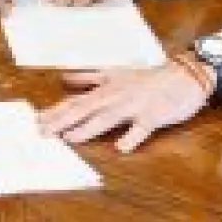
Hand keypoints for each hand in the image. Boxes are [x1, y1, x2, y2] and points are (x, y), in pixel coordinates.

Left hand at [38, 62, 209, 152]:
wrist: (184, 75)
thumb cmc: (147, 77)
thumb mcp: (114, 72)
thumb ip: (89, 77)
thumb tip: (64, 78)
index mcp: (106, 87)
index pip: (75, 100)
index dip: (56, 110)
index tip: (36, 119)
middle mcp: (115, 96)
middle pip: (84, 108)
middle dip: (62, 120)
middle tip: (42, 131)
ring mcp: (134, 105)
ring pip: (107, 117)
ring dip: (87, 128)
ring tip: (69, 138)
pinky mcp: (153, 115)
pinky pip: (141, 129)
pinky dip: (131, 138)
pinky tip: (120, 148)